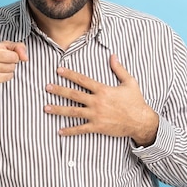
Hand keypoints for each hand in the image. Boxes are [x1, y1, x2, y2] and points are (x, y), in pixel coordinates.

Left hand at [44, 54, 158, 145]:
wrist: (140, 121)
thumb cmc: (135, 101)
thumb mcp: (129, 82)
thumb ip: (119, 69)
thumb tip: (113, 55)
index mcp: (103, 90)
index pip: (82, 80)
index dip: (70, 74)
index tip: (58, 70)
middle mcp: (97, 102)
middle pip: (74, 95)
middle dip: (59, 90)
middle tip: (47, 87)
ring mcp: (96, 115)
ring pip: (73, 112)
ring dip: (59, 109)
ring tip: (46, 108)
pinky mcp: (97, 127)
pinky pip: (81, 129)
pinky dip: (70, 130)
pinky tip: (59, 131)